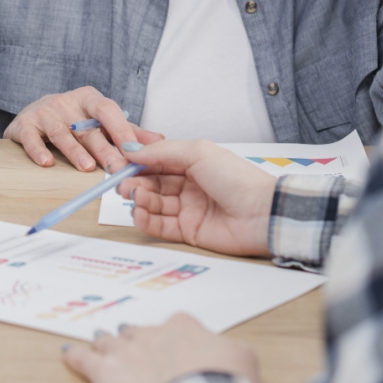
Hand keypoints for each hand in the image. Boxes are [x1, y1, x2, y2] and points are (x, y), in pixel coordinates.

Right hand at [4, 87, 163, 171]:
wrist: (33, 111)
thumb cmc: (73, 119)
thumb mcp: (99, 120)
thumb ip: (127, 131)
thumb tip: (159, 141)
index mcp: (89, 98)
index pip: (108, 111)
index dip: (121, 130)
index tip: (135, 151)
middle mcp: (66, 102)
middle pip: (87, 128)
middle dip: (103, 149)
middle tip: (116, 168)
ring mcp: (45, 112)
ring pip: (61, 133)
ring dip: (74, 151)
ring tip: (86, 167)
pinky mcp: (25, 124)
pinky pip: (31, 137)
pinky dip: (38, 150)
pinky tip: (46, 163)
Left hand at [63, 314, 259, 382]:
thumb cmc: (225, 381)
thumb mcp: (245, 359)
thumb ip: (232, 351)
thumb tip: (230, 355)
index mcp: (184, 327)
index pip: (177, 326)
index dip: (175, 339)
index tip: (175, 346)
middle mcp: (152, 333)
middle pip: (138, 332)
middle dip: (134, 339)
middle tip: (130, 343)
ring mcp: (127, 352)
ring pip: (110, 340)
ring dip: (105, 341)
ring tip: (99, 339)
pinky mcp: (107, 373)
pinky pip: (85, 359)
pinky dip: (76, 355)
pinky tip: (69, 353)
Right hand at [117, 140, 276, 256]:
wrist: (263, 213)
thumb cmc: (237, 178)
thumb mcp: (197, 153)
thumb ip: (162, 152)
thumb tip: (130, 149)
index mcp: (192, 164)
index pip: (157, 163)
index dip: (137, 164)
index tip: (118, 165)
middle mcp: (189, 186)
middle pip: (152, 184)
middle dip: (135, 184)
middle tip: (123, 185)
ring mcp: (188, 210)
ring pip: (154, 205)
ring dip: (140, 201)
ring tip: (135, 198)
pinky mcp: (189, 233)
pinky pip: (160, 227)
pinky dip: (146, 221)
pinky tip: (139, 214)